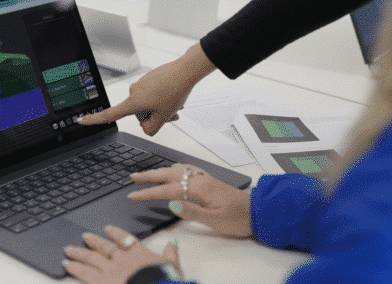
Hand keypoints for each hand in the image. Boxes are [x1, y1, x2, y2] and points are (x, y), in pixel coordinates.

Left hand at [63, 225, 180, 283]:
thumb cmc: (164, 282)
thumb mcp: (173, 268)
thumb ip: (171, 256)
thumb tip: (172, 245)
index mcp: (139, 255)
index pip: (126, 240)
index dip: (116, 234)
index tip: (108, 229)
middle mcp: (122, 260)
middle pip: (104, 248)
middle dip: (93, 241)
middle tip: (84, 236)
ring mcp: (109, 272)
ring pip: (90, 259)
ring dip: (79, 254)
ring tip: (69, 251)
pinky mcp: (100, 283)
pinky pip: (84, 275)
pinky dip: (75, 270)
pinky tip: (67, 266)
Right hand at [78, 43, 215, 135]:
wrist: (185, 71)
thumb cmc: (175, 90)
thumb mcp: (164, 117)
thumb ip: (152, 128)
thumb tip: (146, 127)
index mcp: (134, 102)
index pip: (110, 114)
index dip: (95, 119)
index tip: (82, 120)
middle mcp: (134, 92)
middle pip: (139, 114)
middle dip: (153, 116)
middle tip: (169, 113)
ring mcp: (141, 85)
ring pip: (148, 105)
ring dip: (160, 108)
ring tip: (173, 103)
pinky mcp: (148, 80)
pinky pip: (152, 95)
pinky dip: (162, 98)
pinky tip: (172, 95)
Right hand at [128, 164, 252, 237]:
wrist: (259, 212)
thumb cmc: (238, 218)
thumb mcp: (214, 220)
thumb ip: (191, 211)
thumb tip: (171, 203)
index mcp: (200, 189)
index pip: (167, 190)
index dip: (149, 193)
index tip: (133, 195)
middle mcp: (201, 180)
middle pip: (170, 175)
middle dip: (149, 176)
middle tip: (133, 177)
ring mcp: (205, 179)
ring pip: (177, 171)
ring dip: (160, 171)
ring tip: (147, 174)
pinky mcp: (209, 182)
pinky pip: (187, 170)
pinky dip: (175, 169)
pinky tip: (173, 171)